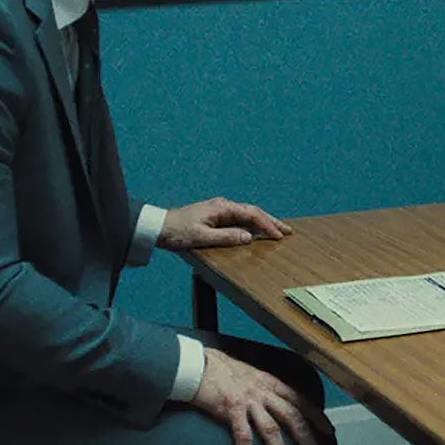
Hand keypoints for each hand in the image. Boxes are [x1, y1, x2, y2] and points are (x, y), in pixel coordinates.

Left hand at [160, 197, 292, 250]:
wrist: (156, 227)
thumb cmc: (176, 231)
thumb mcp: (201, 237)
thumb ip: (226, 237)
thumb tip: (249, 237)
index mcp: (221, 207)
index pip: (252, 214)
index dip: (267, 225)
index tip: (279, 235)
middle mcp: (223, 206)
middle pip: (253, 212)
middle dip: (271, 221)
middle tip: (287, 231)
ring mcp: (219, 211)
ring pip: (247, 215)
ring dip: (263, 223)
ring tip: (277, 231)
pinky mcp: (215, 218)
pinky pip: (239, 220)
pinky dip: (252, 225)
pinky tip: (257, 232)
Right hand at [190, 348, 331, 444]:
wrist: (197, 364)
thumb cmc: (220, 370)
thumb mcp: (250, 375)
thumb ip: (264, 388)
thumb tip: (274, 402)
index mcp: (270, 383)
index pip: (301, 400)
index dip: (317, 417)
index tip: (328, 431)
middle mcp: (264, 392)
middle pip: (293, 417)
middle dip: (307, 438)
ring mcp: (249, 401)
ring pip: (272, 430)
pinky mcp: (231, 409)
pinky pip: (243, 436)